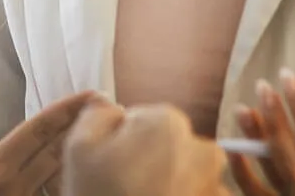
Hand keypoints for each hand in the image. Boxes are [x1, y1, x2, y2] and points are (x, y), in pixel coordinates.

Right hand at [0, 41, 97, 195]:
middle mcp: (15, 187)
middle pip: (62, 152)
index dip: (70, 111)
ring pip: (67, 173)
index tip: (95, 94)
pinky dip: (76, 172)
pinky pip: (61, 189)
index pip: (42, 131)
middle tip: (114, 106)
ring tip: (111, 128)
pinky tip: (92, 158)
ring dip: (87, 151)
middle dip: (89, 128)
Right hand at [62, 100, 229, 195]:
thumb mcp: (78, 147)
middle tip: (128, 187)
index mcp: (168, 124)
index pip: (145, 119)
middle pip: (172, 144)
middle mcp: (202, 149)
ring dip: (173, 185)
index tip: (115, 165)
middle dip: (154, 161)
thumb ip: (98, 113)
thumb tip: (111, 107)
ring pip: (190, 174)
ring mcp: (216, 186)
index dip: (126, 140)